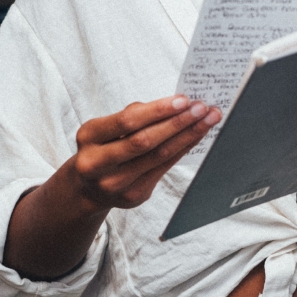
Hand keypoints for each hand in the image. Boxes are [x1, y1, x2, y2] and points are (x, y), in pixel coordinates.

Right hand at [68, 95, 221, 209]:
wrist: (89, 187)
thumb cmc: (104, 147)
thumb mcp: (107, 128)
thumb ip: (134, 115)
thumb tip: (176, 104)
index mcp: (88, 137)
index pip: (127, 121)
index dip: (158, 111)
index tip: (184, 99)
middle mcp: (97, 163)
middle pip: (145, 141)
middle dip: (178, 123)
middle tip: (202, 108)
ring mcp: (115, 183)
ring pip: (158, 156)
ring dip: (187, 135)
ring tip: (207, 120)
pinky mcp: (132, 196)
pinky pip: (164, 168)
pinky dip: (183, 149)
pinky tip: (196, 137)